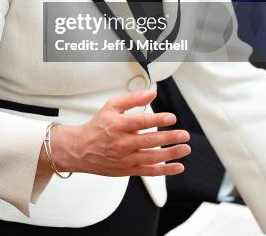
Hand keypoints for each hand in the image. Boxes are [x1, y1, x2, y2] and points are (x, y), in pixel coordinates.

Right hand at [50, 89, 189, 176]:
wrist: (80, 149)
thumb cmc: (97, 126)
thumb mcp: (111, 106)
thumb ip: (132, 99)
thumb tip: (151, 93)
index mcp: (118, 126)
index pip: (141, 122)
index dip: (158, 119)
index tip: (172, 117)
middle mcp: (122, 143)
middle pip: (150, 140)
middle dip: (170, 138)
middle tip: (184, 134)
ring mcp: (125, 158)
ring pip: (152, 157)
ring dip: (171, 154)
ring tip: (185, 148)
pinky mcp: (127, 170)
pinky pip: (149, 171)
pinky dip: (165, 170)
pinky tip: (177, 166)